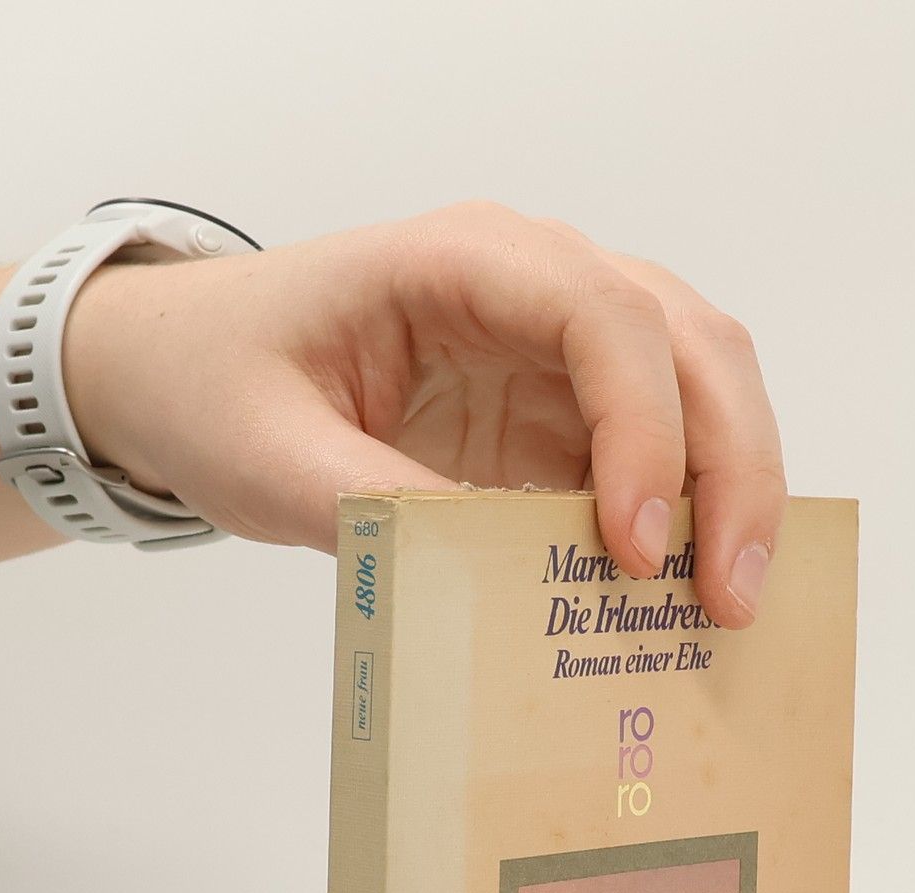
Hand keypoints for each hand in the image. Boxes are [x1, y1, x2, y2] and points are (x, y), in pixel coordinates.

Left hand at [65, 202, 785, 628]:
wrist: (183, 374)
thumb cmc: (217, 385)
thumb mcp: (270, 457)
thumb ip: (377, 508)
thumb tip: (500, 581)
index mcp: (461, 260)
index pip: (601, 314)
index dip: (642, 426)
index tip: (633, 546)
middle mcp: (533, 287)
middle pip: (690, 342)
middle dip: (730, 467)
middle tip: (730, 595)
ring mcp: (555, 353)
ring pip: (700, 391)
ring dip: (731, 495)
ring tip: (726, 609)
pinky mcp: (556, 419)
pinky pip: (655, 460)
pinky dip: (687, 525)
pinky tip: (684, 605)